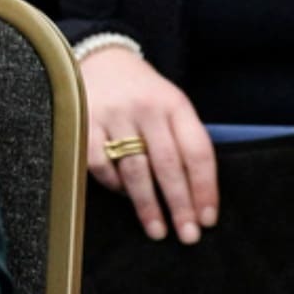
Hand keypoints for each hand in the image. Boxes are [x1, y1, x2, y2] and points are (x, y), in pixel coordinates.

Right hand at [82, 47, 217, 243]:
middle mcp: (146, 108)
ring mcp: (114, 115)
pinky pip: (102, 165)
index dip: (205, 188)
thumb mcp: (172, 105)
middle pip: (169, 164)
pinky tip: (126, 198)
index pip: (197, 151)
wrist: (103, 58)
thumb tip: (196, 195)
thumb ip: (184, 140)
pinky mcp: (85, 123)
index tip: (208, 218)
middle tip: (187, 235)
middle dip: (180, 204)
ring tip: (158, 230)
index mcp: (175, 104)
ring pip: (135, 170)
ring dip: (148, 205)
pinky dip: (115, 186)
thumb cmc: (145, 93)